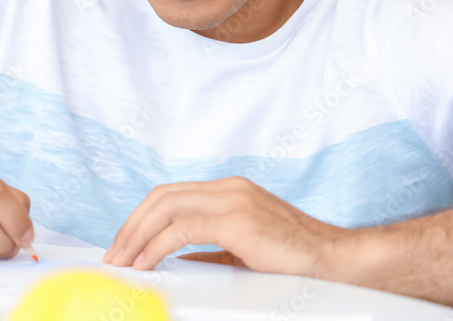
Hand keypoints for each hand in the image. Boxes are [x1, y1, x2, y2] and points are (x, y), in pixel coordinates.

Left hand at [103, 176, 348, 276]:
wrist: (337, 262)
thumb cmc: (296, 259)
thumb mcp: (245, 248)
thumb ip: (212, 248)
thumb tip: (177, 258)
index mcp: (229, 191)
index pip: (171, 195)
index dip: (142, 218)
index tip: (125, 243)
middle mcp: (228, 188)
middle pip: (161, 197)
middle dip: (131, 226)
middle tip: (115, 254)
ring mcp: (232, 200)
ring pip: (166, 208)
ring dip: (137, 236)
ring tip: (123, 261)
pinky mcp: (236, 220)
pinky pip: (181, 230)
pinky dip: (156, 246)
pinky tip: (146, 263)